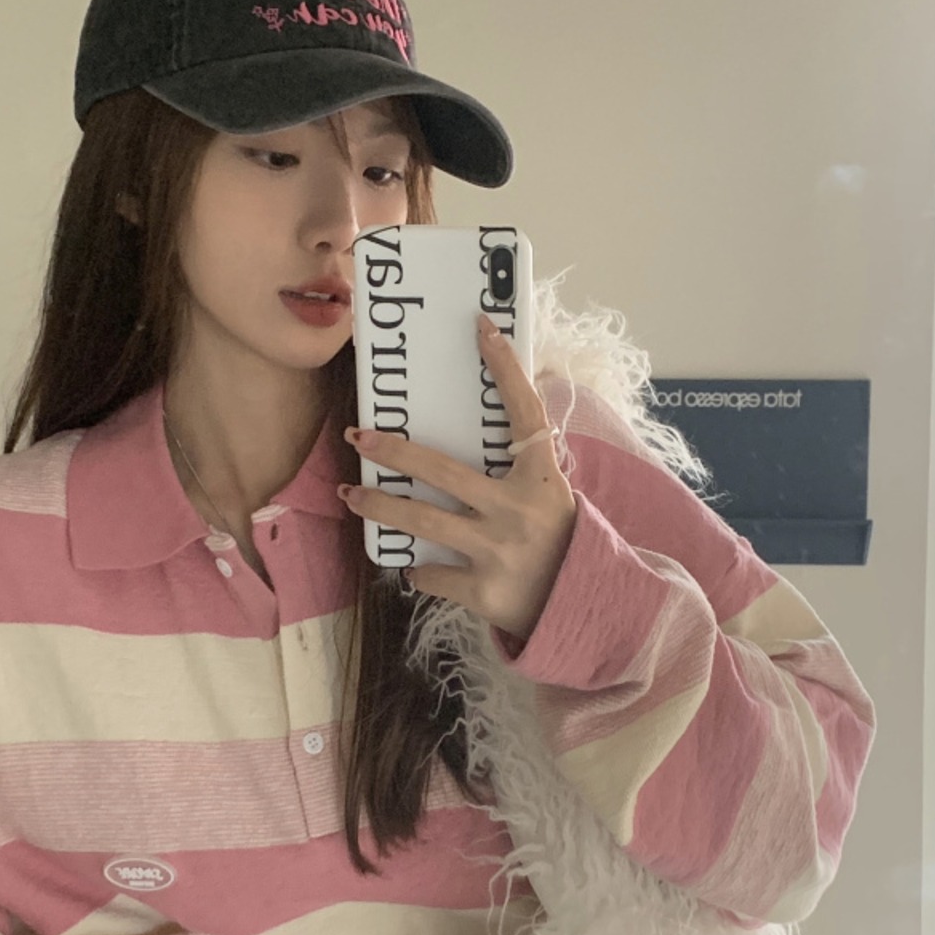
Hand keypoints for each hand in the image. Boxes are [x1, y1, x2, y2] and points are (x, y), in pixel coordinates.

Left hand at [338, 314, 576, 642]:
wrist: (582, 606)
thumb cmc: (556, 541)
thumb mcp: (550, 494)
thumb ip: (523, 463)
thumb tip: (502, 406)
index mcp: (541, 479)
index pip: (525, 413)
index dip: (506, 369)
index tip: (482, 327)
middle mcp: (518, 511)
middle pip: (443, 472)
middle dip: (394, 453)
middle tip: (359, 438)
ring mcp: (499, 552)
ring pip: (424, 523)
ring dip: (380, 508)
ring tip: (351, 497)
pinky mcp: (485, 592)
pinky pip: (432, 573)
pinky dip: (418, 569)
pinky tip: (412, 564)